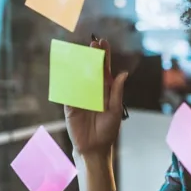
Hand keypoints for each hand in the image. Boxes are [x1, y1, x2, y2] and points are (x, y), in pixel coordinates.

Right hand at [65, 39, 127, 156]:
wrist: (95, 148)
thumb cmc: (108, 130)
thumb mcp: (115, 110)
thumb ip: (117, 92)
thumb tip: (123, 74)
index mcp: (106, 91)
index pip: (105, 70)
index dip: (103, 56)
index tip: (103, 42)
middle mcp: (93, 91)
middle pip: (92, 70)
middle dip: (93, 56)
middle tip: (93, 42)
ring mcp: (81, 97)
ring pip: (79, 77)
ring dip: (80, 64)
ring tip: (82, 51)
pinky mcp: (70, 105)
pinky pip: (68, 91)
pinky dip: (68, 80)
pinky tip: (69, 68)